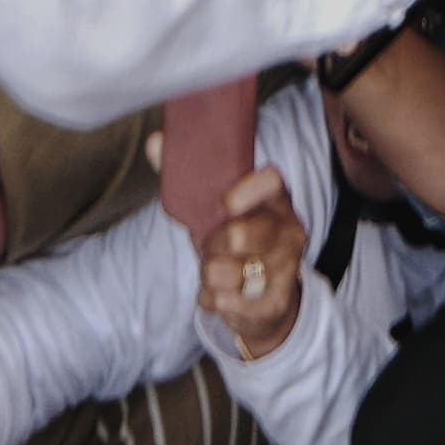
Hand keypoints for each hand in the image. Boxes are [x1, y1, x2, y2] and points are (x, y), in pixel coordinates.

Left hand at [193, 165, 309, 358]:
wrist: (265, 300)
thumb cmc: (237, 245)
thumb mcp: (216, 212)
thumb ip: (188, 178)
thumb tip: (155, 141)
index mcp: (277, 200)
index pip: (271, 181)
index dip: (245, 190)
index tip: (223, 204)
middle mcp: (289, 231)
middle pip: (239, 234)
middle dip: (212, 245)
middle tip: (214, 247)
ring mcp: (286, 268)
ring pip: (224, 272)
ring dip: (209, 274)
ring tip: (219, 271)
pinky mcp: (275, 302)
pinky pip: (223, 301)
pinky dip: (211, 298)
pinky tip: (224, 293)